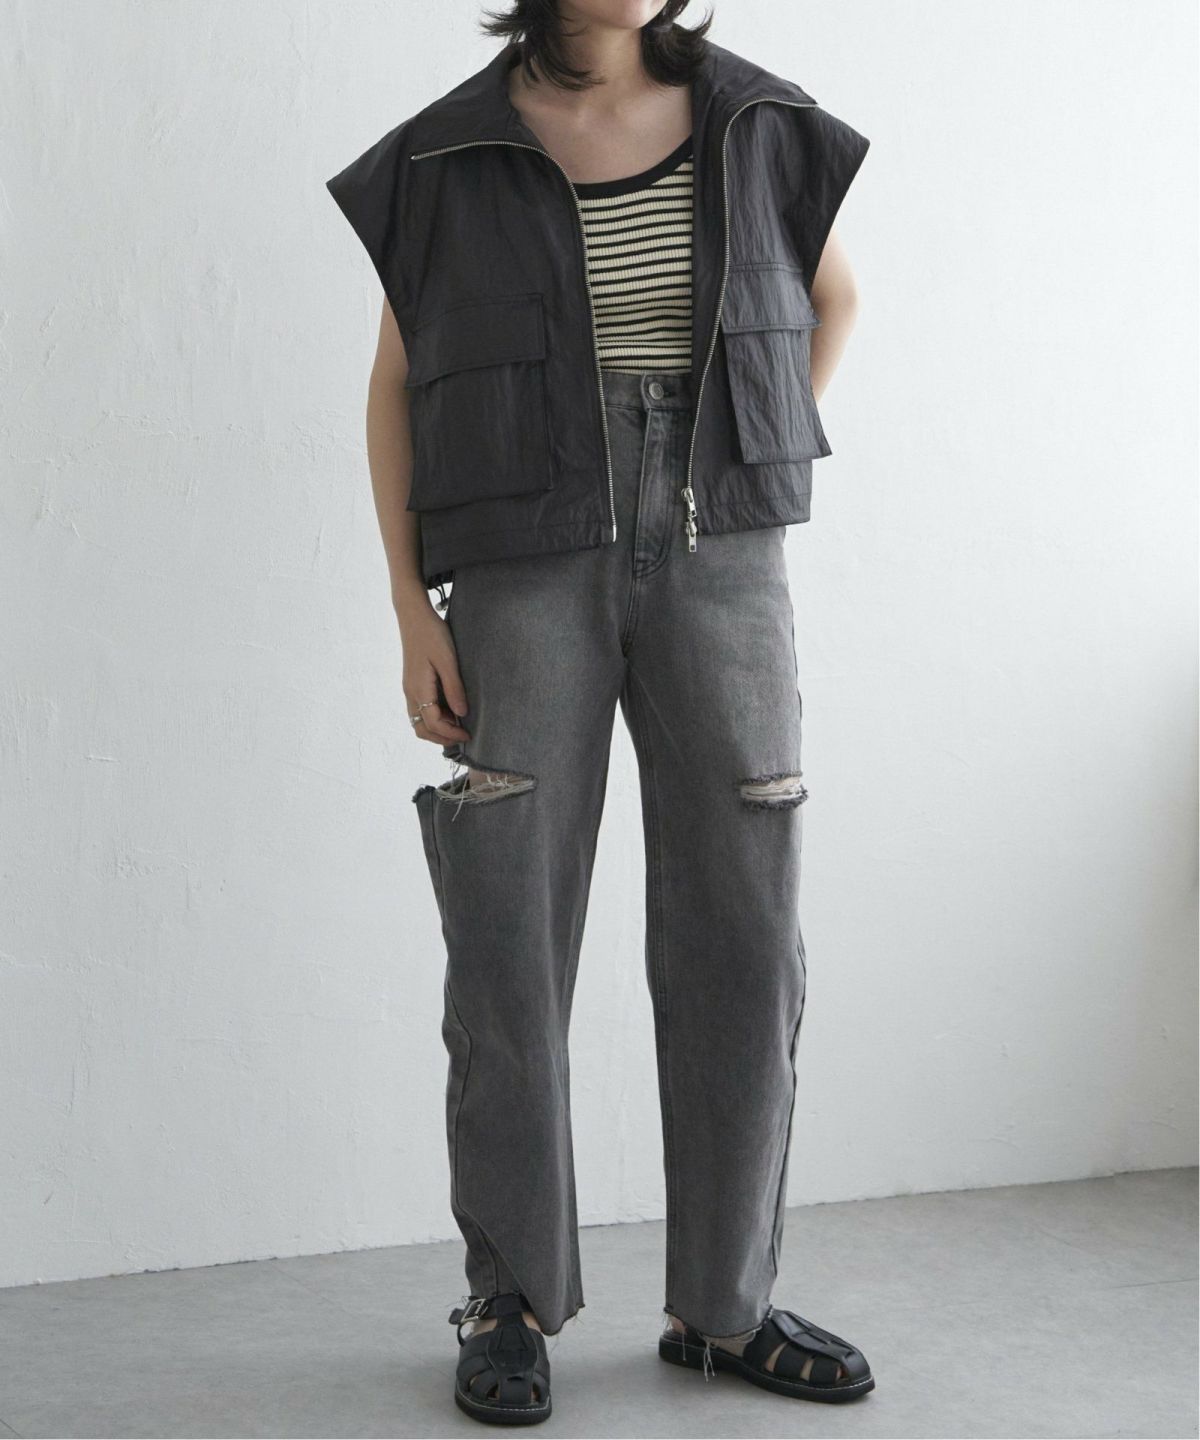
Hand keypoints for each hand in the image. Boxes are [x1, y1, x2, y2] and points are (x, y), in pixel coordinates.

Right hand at [399, 600, 469, 746]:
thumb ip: (454, 688)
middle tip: (463, 736)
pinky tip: (449, 711)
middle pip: (421, 728)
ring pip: (418, 721)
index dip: (451, 733)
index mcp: (418, 688)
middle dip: (441, 737)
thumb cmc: (432, 634)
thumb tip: (461, 714)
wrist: (414, 616)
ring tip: (457, 726)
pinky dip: (433, 718)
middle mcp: (410, 692)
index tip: (469, 735)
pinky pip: (419, 710)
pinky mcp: (412, 683)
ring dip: (436, 729)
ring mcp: (409, 688)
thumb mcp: (448, 660)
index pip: (433, 723)